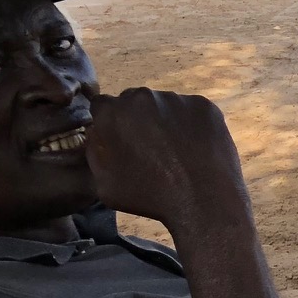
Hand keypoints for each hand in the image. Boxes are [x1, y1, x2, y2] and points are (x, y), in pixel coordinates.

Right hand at [85, 89, 249, 232]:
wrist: (203, 200)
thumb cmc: (149, 197)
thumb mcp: (103, 183)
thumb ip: (94, 151)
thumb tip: (97, 134)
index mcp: (112, 113)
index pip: (102, 106)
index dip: (110, 123)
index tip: (120, 139)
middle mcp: (141, 97)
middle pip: (133, 102)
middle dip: (137, 119)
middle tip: (150, 147)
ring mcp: (175, 99)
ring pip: (163, 105)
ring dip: (164, 120)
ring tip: (176, 150)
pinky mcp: (204, 105)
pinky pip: (191, 111)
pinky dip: (191, 124)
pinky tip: (195, 147)